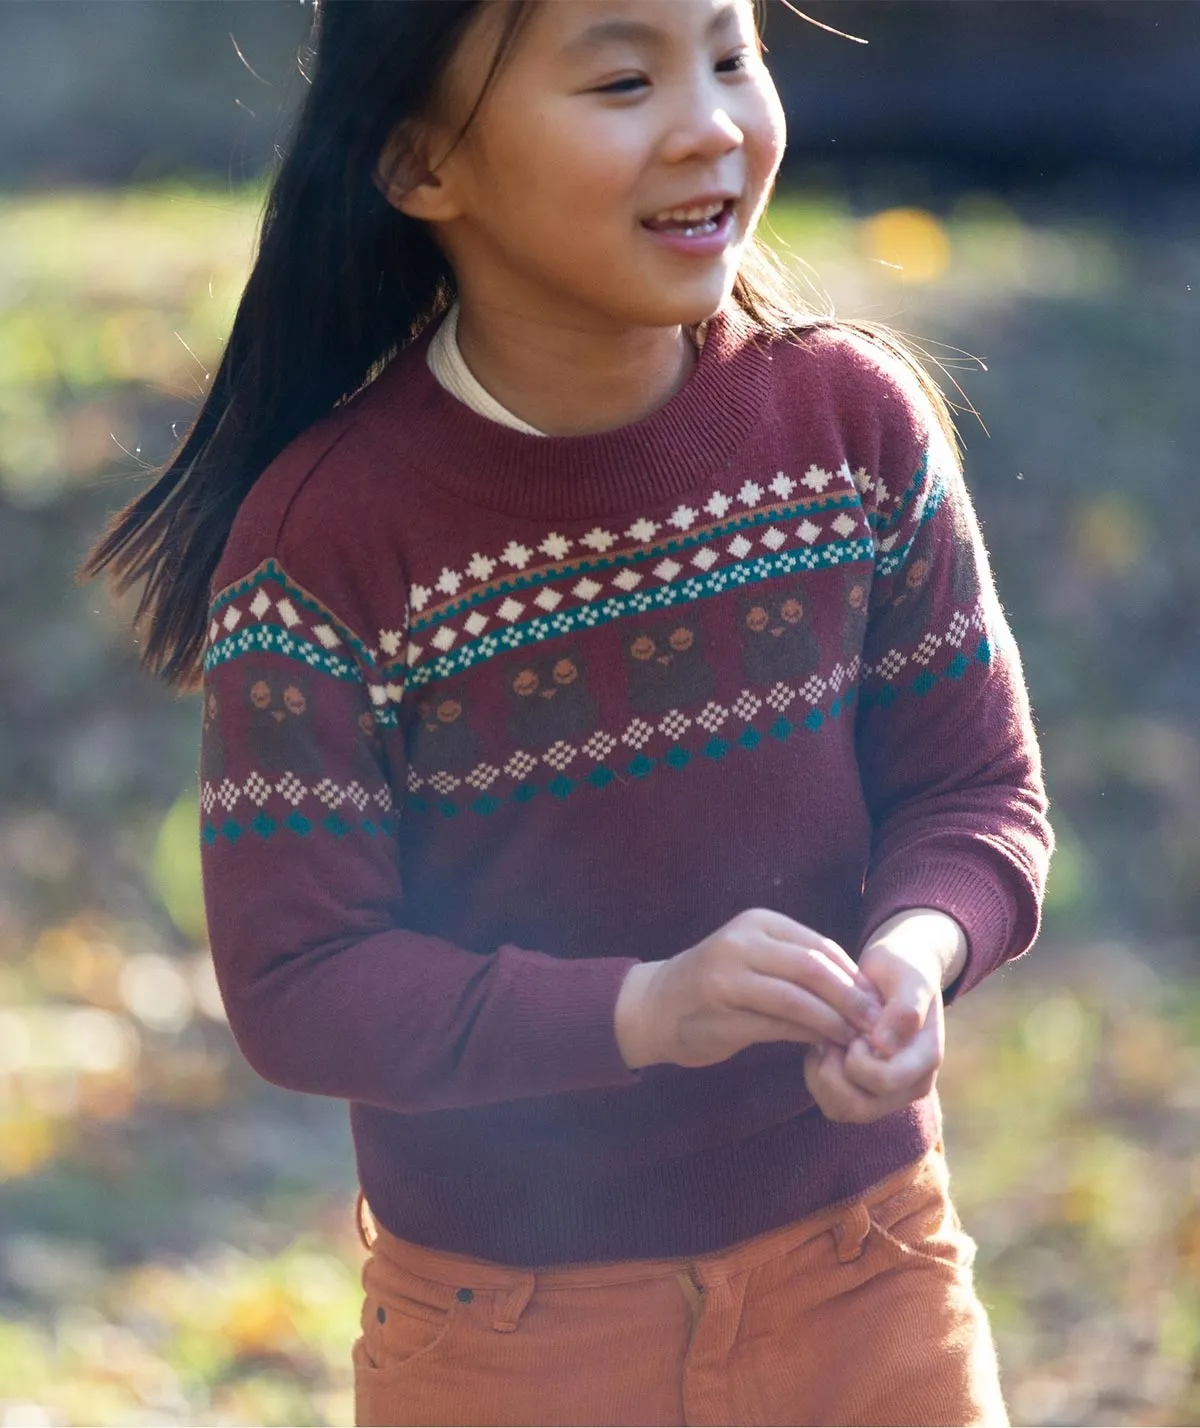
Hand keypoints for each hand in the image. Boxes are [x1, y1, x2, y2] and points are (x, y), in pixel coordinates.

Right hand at [614, 908, 882, 1070]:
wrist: (655, 1005)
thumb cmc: (717, 982)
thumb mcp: (755, 956)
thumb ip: (799, 965)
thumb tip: (860, 990)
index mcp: (756, 923)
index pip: (819, 946)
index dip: (853, 975)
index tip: (876, 1001)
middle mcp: (740, 944)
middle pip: (812, 969)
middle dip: (850, 999)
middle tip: (876, 1024)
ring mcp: (726, 979)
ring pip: (796, 1000)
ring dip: (832, 1022)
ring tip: (855, 1039)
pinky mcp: (720, 1015)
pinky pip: (775, 1026)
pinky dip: (805, 1037)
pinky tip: (822, 1048)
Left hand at [802, 909, 963, 1123]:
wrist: (895, 972)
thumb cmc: (902, 969)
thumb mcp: (907, 976)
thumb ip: (903, 1008)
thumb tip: (884, 1046)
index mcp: (926, 1059)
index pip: (884, 1081)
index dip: (858, 1057)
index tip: (856, 1026)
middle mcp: (910, 1085)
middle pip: (859, 1107)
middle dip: (835, 1070)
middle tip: (836, 1033)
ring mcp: (888, 1095)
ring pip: (842, 1110)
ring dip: (824, 1075)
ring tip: (828, 1039)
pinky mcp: (866, 1094)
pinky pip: (831, 1105)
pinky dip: (818, 1078)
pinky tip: (824, 1047)